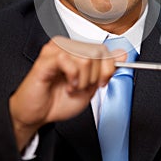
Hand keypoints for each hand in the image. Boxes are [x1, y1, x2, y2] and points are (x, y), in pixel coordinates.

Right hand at [9, 36, 125, 151]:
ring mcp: (56, 49)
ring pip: (85, 58)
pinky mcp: (46, 58)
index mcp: (78, 51)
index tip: (103, 82)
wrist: (38, 115)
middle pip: (97, 53)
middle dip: (94, 77)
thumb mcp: (90, 86)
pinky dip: (72, 77)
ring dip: (83, 80)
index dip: (108, 68)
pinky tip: (67, 84)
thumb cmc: (59, 100)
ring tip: (72, 86)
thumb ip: (106, 69)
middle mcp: (68, 46)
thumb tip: (122, 54)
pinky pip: (68, 60)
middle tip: (82, 87)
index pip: (103, 49)